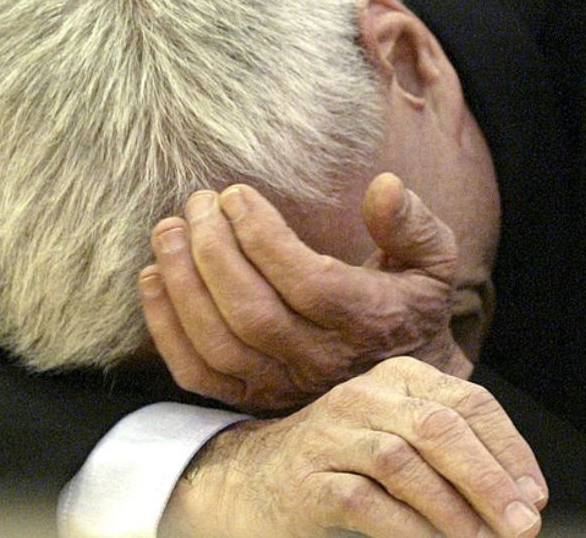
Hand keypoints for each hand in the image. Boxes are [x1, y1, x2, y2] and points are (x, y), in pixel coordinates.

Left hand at [139, 172, 479, 411]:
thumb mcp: (433, 262)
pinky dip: (164, 327)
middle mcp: (321, 362)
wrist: (400, 385)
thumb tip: (384, 185)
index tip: (235, 194)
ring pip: (217, 342)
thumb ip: (414, 224)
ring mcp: (280, 386)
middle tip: (196, 202)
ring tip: (169, 230)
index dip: (262, 237)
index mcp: (367, 321)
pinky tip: (152, 277)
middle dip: (212, 250)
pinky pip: (195, 373)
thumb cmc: (409, 307)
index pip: (306, 282)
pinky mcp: (249, 399)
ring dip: (182, 282)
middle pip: (251, 311)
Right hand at [160, 356, 546, 537]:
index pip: (469, 403)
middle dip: (488, 480)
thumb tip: (520, 497)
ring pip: (403, 462)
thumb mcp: (402, 439)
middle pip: (438, 428)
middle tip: (521, 525)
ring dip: (452, 508)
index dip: (509, 450)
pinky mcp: (308, 479)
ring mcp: (331, 435)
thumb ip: (453, 453)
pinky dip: (408, 528)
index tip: (534, 496)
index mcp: (399, 379)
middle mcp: (364, 396)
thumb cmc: (347, 462)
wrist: (257, 480)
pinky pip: (365, 501)